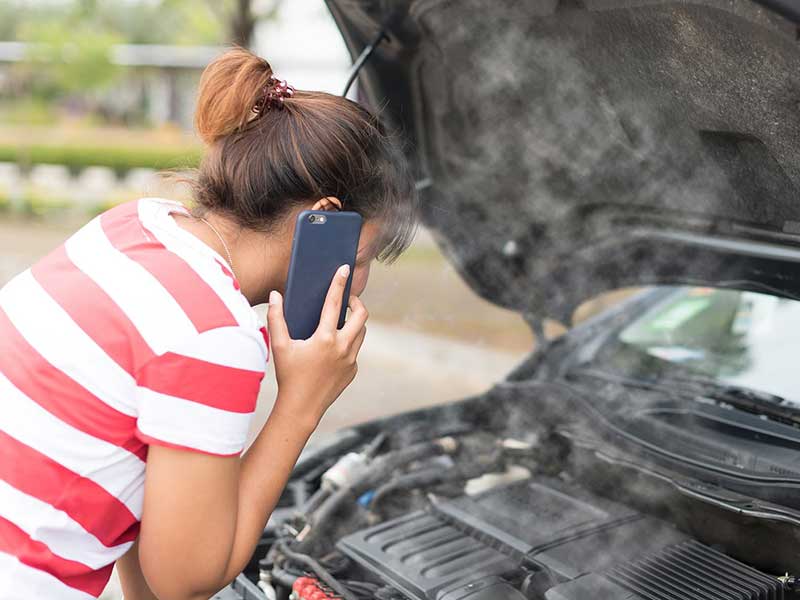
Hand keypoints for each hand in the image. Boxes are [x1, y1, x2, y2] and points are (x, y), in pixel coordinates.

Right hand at [266, 264, 367, 430]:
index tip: (344, 269)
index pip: (334, 303)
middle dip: (357, 303)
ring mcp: (351, 360)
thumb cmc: (288, 376)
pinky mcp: (353, 370)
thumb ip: (277, 319)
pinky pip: (354, 350)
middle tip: (347, 300)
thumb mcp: (280, 346)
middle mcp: (342, 347)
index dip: (339, 283)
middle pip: (361, 315)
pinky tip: (332, 346)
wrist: (302, 408)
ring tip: (340, 320)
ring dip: (354, 323)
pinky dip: (347, 343)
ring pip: (361, 333)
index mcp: (325, 338)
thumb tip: (275, 295)